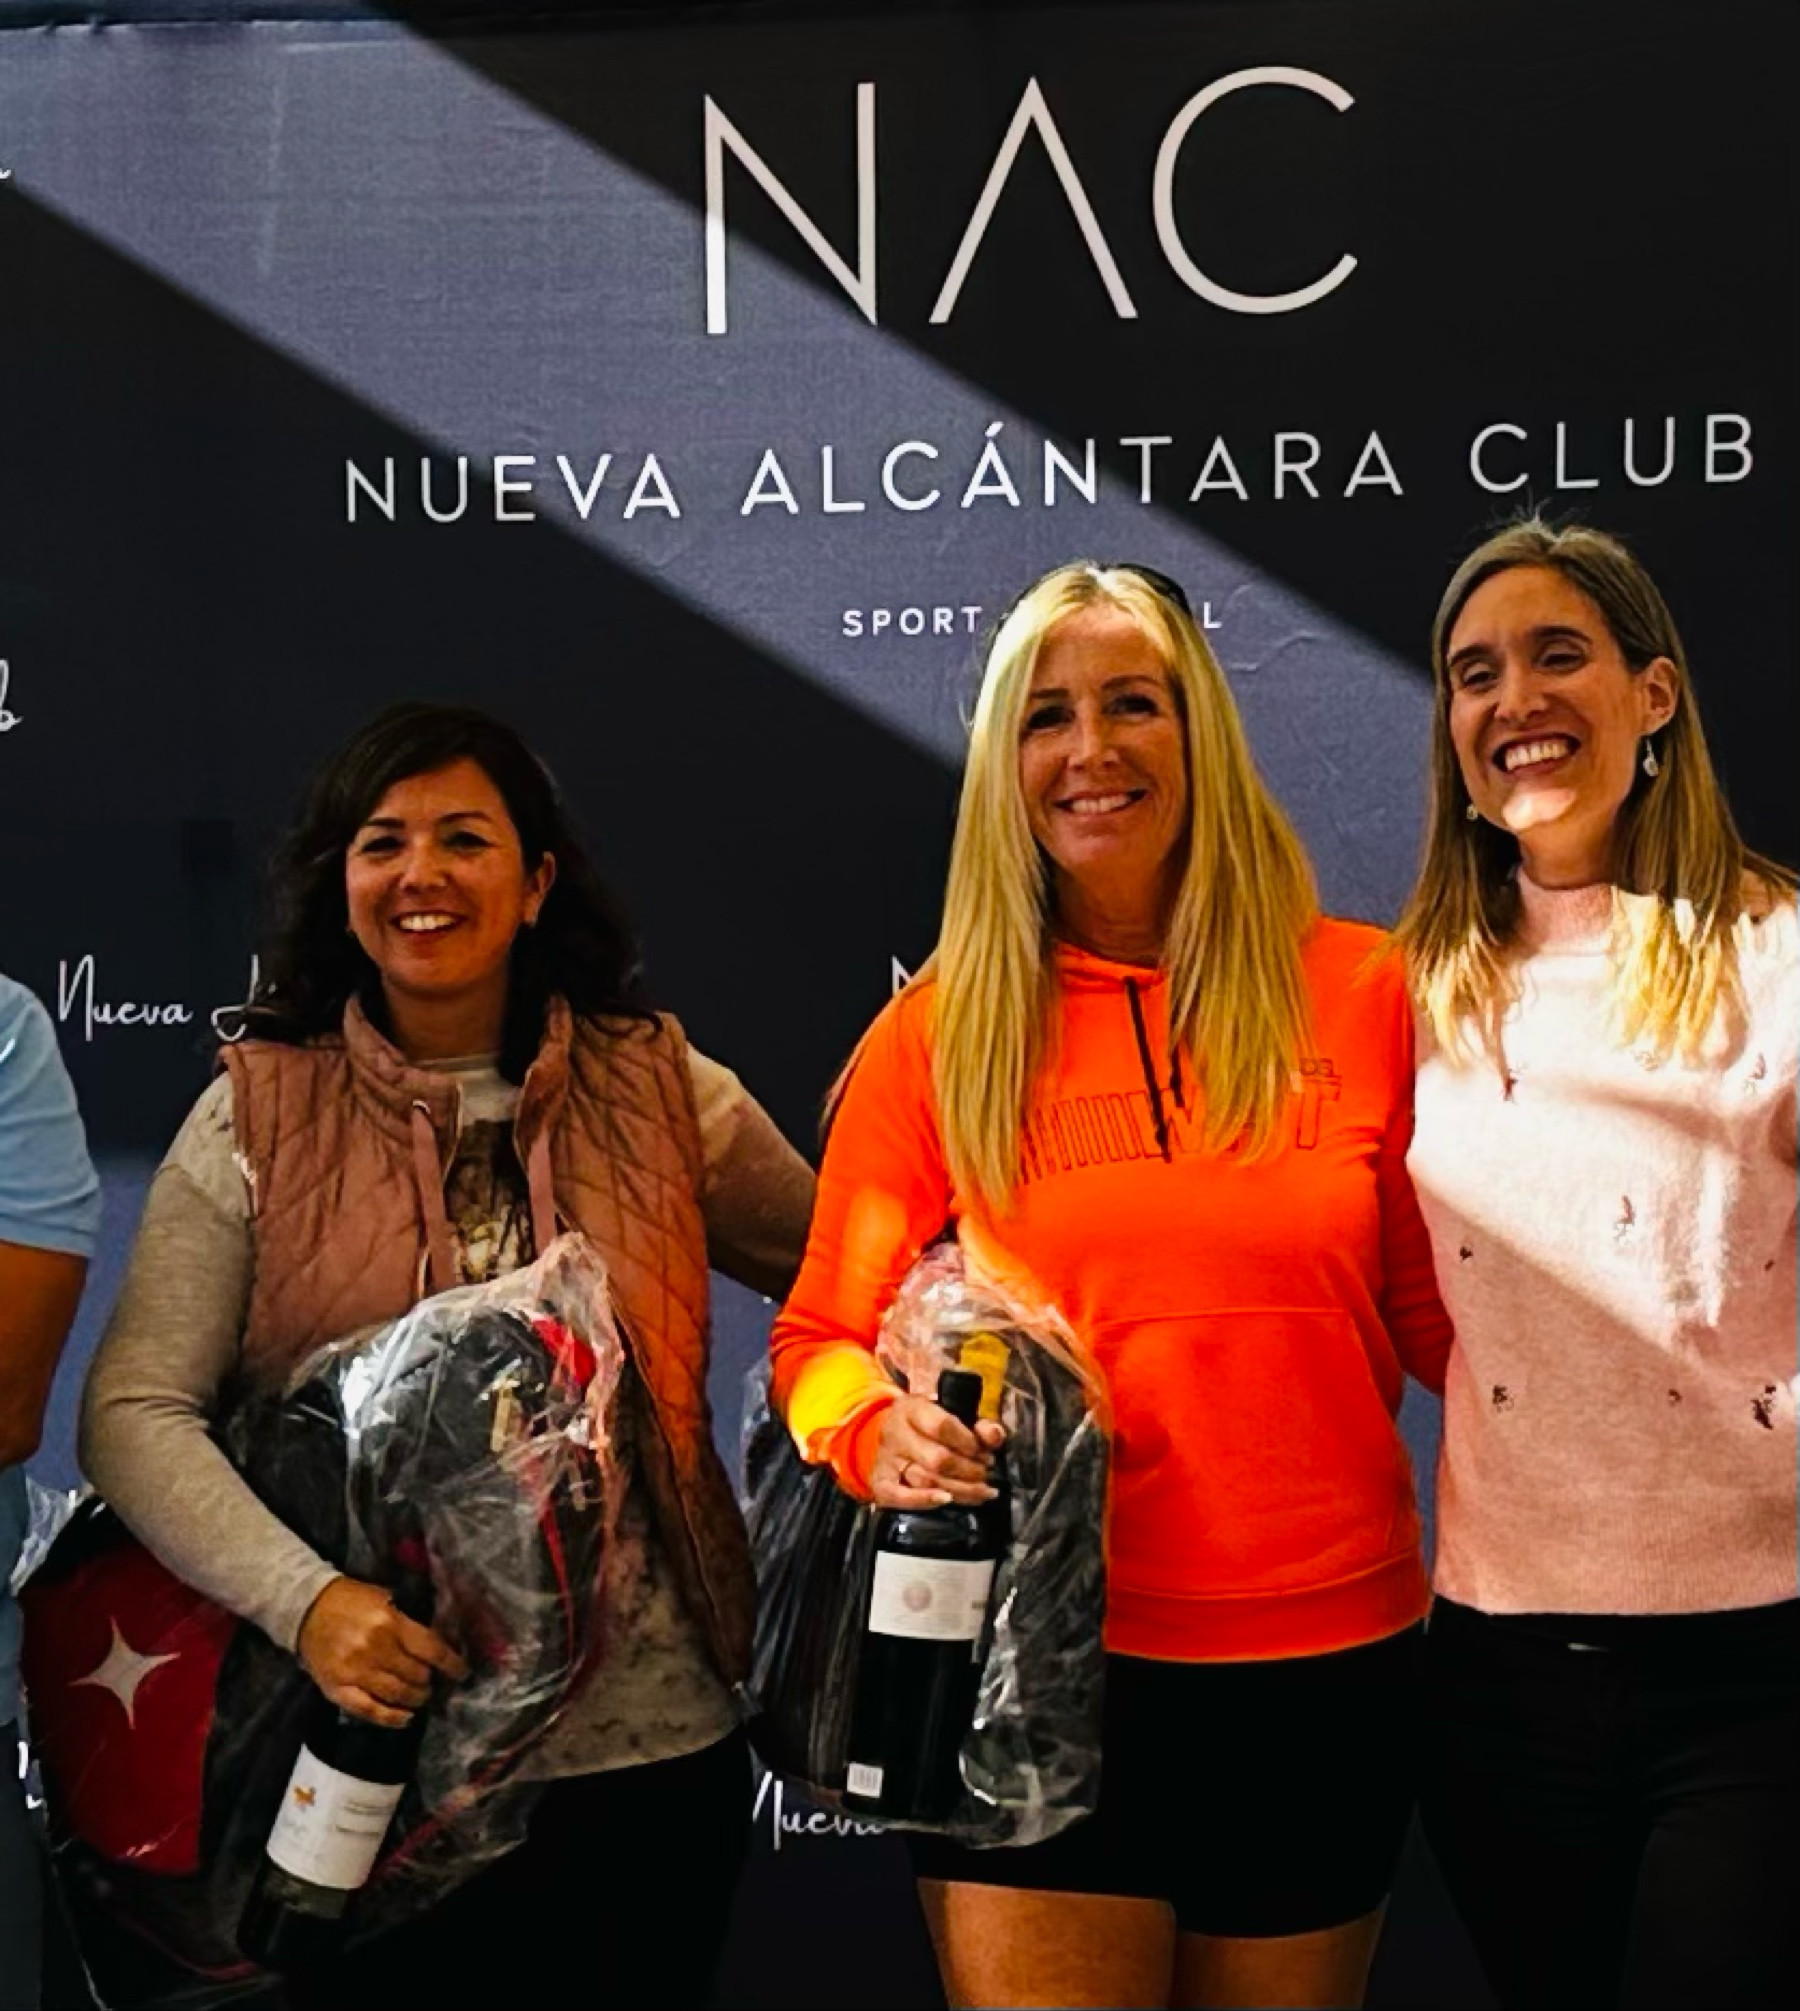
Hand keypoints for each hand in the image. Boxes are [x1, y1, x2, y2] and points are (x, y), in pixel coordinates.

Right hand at [296, 1577, 468, 1728]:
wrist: (307, 1608)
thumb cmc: (352, 1600)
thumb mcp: (385, 1599)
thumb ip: (408, 1623)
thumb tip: (437, 1643)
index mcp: (390, 1623)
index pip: (431, 1649)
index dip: (451, 1664)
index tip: (463, 1673)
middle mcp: (374, 1649)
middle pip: (416, 1675)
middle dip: (430, 1681)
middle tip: (434, 1681)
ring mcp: (354, 1672)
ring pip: (397, 1695)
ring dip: (416, 1699)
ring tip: (422, 1696)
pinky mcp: (337, 1689)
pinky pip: (369, 1711)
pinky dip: (391, 1718)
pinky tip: (406, 1718)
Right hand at [869, 1392, 1005, 1509]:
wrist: (892, 1433)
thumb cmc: (930, 1423)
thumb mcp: (953, 1413)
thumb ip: (979, 1423)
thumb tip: (993, 1436)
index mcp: (911, 1407)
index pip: (942, 1426)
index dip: (969, 1443)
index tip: (987, 1453)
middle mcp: (894, 1431)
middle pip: (936, 1459)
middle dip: (968, 1470)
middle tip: (986, 1474)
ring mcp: (885, 1458)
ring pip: (925, 1480)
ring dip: (960, 1490)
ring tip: (982, 1491)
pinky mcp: (880, 1482)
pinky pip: (899, 1497)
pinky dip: (924, 1501)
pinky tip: (947, 1499)